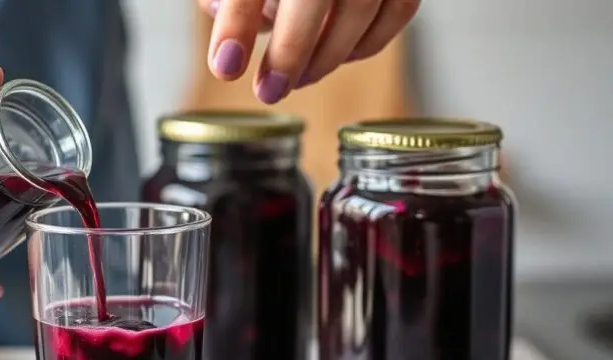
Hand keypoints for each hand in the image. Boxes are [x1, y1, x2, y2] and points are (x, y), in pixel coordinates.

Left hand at [201, 0, 420, 103]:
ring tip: (298, 80)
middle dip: (290, 49)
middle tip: (268, 91)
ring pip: (361, 4)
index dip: (237, 23)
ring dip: (328, 56)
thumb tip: (219, 19)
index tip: (225, 66)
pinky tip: (338, 57)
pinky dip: (368, 43)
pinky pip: (398, 8)